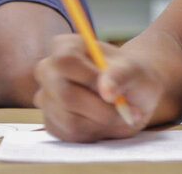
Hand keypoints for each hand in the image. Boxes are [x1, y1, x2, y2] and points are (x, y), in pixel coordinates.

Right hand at [34, 34, 163, 141]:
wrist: (133, 94)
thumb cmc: (132, 75)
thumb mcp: (134, 71)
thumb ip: (121, 75)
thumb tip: (106, 92)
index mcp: (65, 46)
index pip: (65, 61)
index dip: (90, 78)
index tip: (113, 90)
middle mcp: (48, 70)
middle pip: (67, 95)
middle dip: (102, 108)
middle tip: (126, 108)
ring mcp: (46, 97)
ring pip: (70, 120)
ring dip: (102, 122)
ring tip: (120, 113)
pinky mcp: (51, 122)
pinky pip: (70, 134)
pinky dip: (95, 132)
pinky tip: (106, 121)